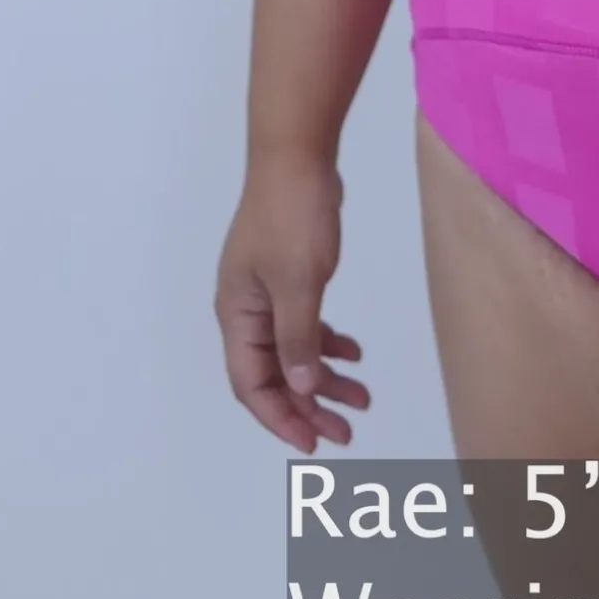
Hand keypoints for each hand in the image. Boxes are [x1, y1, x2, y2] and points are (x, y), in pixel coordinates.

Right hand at [215, 151, 370, 450]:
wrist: (297, 156)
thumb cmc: (292, 215)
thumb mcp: (299, 283)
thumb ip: (298, 339)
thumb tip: (301, 387)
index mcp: (237, 315)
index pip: (251, 385)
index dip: (281, 418)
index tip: (313, 442)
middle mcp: (245, 310)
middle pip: (273, 375)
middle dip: (308, 406)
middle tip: (346, 431)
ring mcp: (265, 292)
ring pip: (292, 351)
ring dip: (324, 376)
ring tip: (361, 398)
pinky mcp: (287, 275)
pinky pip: (304, 323)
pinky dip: (327, 341)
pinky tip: (354, 352)